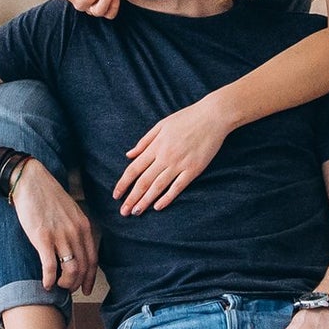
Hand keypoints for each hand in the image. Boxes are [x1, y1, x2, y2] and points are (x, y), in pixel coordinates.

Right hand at [12, 163, 97, 295]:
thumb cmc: (47, 196)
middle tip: (68, 289)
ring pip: (70, 271)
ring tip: (57, 286)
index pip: (93, 259)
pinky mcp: (43, 239)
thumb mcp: (70, 211)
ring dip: (65, 284)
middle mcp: (75, 233)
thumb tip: (75, 248)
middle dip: (77, 283)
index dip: (90, 277)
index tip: (86, 288)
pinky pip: (50, 267)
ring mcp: (60, 236)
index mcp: (84, 226)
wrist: (30, 181)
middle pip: (83, 268)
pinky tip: (45, 284)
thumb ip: (76, 228)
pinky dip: (49, 280)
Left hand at [113, 97, 229, 214]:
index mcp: (155, 146)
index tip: (116, 195)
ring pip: (158, 186)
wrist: (212, 117)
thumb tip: (129, 155)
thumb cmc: (186, 118)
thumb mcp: (161, 125)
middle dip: (131, 198)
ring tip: (136, 212)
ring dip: (145, 201)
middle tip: (123, 212)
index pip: (134, 169)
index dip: (123, 183)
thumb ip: (144, 142)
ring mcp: (179, 164)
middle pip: (143, 181)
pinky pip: (178, 187)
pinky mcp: (194, 169)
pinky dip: (167, 198)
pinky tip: (158, 207)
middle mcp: (165, 157)